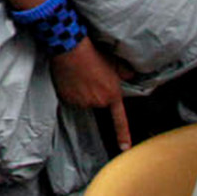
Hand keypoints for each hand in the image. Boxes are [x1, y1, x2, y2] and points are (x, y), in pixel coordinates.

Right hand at [49, 36, 131, 151]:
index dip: (123, 135)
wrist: (71, 48)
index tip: (125, 148)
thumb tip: (130, 76)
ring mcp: (81, 101)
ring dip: (81, 91)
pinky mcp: (67, 98)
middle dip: (95, 92)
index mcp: (112, 95)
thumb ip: (124, 73)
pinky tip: (70, 77)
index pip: (119, 120)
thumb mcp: (114, 62)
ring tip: (79, 74)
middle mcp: (98, 102)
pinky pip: (70, 98)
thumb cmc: (94, 54)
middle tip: (91, 76)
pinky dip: (70, 90)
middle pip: (97, 102)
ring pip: (83, 100)